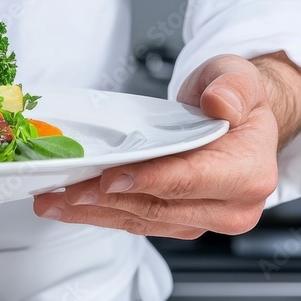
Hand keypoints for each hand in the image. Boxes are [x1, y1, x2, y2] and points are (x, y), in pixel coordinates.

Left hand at [33, 55, 285, 238]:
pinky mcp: (179, 223)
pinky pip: (135, 220)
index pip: (190, 180)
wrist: (238, 119)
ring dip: (92, 212)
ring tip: (52, 201)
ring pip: (140, 219)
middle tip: (64, 191)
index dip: (148, 180)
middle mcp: (230, 207)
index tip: (109, 178)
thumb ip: (232, 88)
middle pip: (157, 206)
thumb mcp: (239, 77)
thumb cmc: (236, 99)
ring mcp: (203, 219)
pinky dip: (100, 213)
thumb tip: (219, 104)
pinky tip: (69, 205)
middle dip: (105, 200)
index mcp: (249, 174)